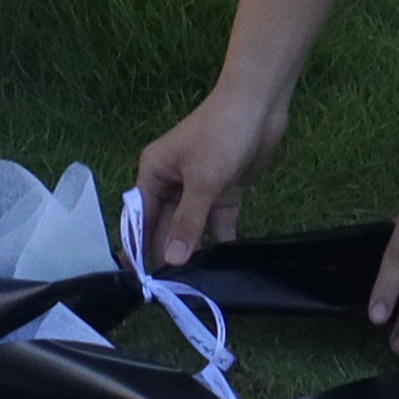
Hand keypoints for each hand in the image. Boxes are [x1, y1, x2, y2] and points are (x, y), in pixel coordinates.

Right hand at [132, 90, 284, 269]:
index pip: (140, 217)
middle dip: (168, 253)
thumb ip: (187, 222)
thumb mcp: (202, 181)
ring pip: (190, 227)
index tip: (142, 280)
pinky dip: (219, 240)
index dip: (138, 246)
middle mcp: (172, 184)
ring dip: (194, 250)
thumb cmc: (220, 136)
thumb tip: (172, 260)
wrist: (259, 107)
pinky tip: (223, 267)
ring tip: (194, 286)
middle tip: (171, 291)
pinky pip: (216, 223)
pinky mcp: (223, 194)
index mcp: (154, 174)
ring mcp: (198, 190)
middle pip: (164, 225)